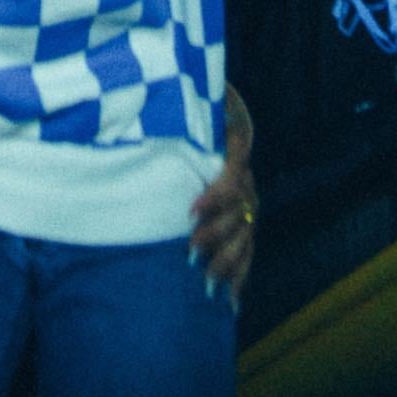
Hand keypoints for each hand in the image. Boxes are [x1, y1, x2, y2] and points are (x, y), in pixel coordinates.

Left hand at [190, 89, 256, 310]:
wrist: (211, 101)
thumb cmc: (187, 98)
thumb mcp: (185, 96)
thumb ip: (172, 103)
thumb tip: (147, 109)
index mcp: (236, 143)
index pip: (233, 176)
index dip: (217, 197)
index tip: (190, 211)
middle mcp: (246, 175)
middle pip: (241, 212)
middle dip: (217, 236)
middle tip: (190, 253)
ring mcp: (248, 198)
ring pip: (246, 234)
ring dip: (228, 260)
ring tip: (207, 283)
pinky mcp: (243, 216)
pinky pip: (249, 248)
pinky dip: (241, 274)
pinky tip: (232, 300)